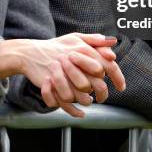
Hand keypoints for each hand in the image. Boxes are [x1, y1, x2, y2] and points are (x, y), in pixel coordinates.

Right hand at [0, 33, 124, 116]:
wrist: (30, 53)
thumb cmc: (56, 47)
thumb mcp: (75, 38)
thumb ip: (94, 40)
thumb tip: (113, 43)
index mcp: (82, 49)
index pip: (107, 65)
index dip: (117, 78)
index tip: (121, 87)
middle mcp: (73, 60)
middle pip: (97, 84)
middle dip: (103, 94)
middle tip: (102, 98)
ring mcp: (61, 72)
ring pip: (82, 96)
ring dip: (87, 102)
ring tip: (88, 101)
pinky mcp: (51, 83)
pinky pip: (66, 102)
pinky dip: (75, 111)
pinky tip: (80, 113)